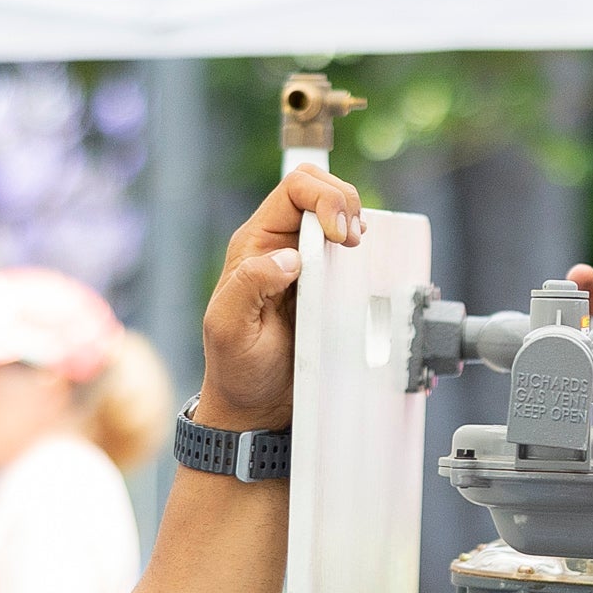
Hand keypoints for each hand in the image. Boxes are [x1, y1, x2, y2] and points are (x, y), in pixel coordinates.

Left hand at [197, 166, 365, 432]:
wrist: (256, 404)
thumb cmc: (237, 368)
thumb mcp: (229, 328)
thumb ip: (249, 286)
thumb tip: (288, 258)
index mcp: (256, 243)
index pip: (294, 188)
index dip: (324, 198)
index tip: (339, 235)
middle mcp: (280, 243)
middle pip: (319, 187)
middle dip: (345, 202)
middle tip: (353, 241)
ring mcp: (305, 261)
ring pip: (337, 212)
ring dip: (355, 220)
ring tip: (358, 248)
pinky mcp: (326, 282)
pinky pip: (348, 247)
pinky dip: (363, 246)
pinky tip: (363, 263)